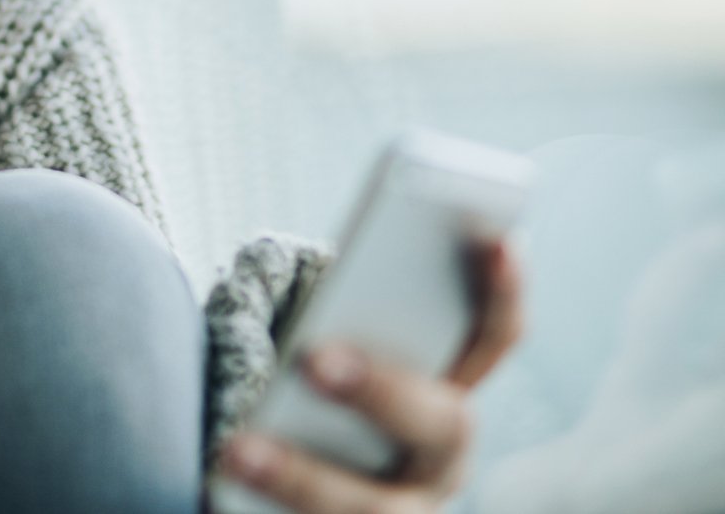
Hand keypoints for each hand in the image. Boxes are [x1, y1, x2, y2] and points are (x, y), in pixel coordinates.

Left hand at [220, 239, 524, 512]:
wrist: (274, 476)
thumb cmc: (305, 384)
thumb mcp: (328, 348)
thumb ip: (340, 322)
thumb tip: (319, 306)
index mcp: (449, 389)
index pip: (496, 334)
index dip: (505, 288)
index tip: (497, 238)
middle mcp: (442, 458)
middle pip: (442, 424)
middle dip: (380, 391)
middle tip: (315, 359)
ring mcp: (403, 513)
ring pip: (369, 508)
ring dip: (300, 477)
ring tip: (236, 450)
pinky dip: (273, 510)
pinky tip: (219, 489)